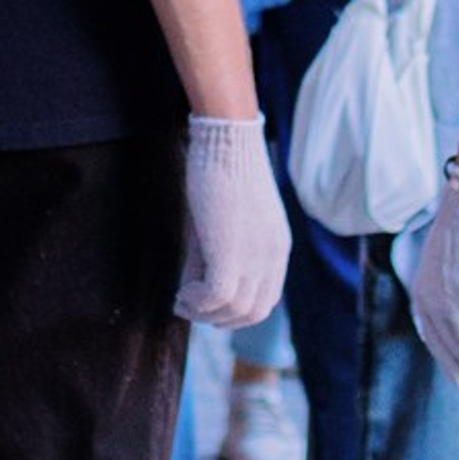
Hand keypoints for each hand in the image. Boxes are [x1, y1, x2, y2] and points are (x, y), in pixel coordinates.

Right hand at [177, 116, 290, 329]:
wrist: (227, 140)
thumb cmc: (223, 169)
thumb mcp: (226, 220)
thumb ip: (218, 253)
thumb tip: (196, 286)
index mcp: (277, 248)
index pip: (265, 300)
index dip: (235, 310)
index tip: (208, 304)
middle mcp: (272, 257)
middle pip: (253, 313)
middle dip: (220, 319)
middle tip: (192, 307)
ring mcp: (255, 257)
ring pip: (235, 310)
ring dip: (204, 312)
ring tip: (182, 300)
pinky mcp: (231, 254)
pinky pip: (216, 297)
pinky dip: (196, 302)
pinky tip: (181, 292)